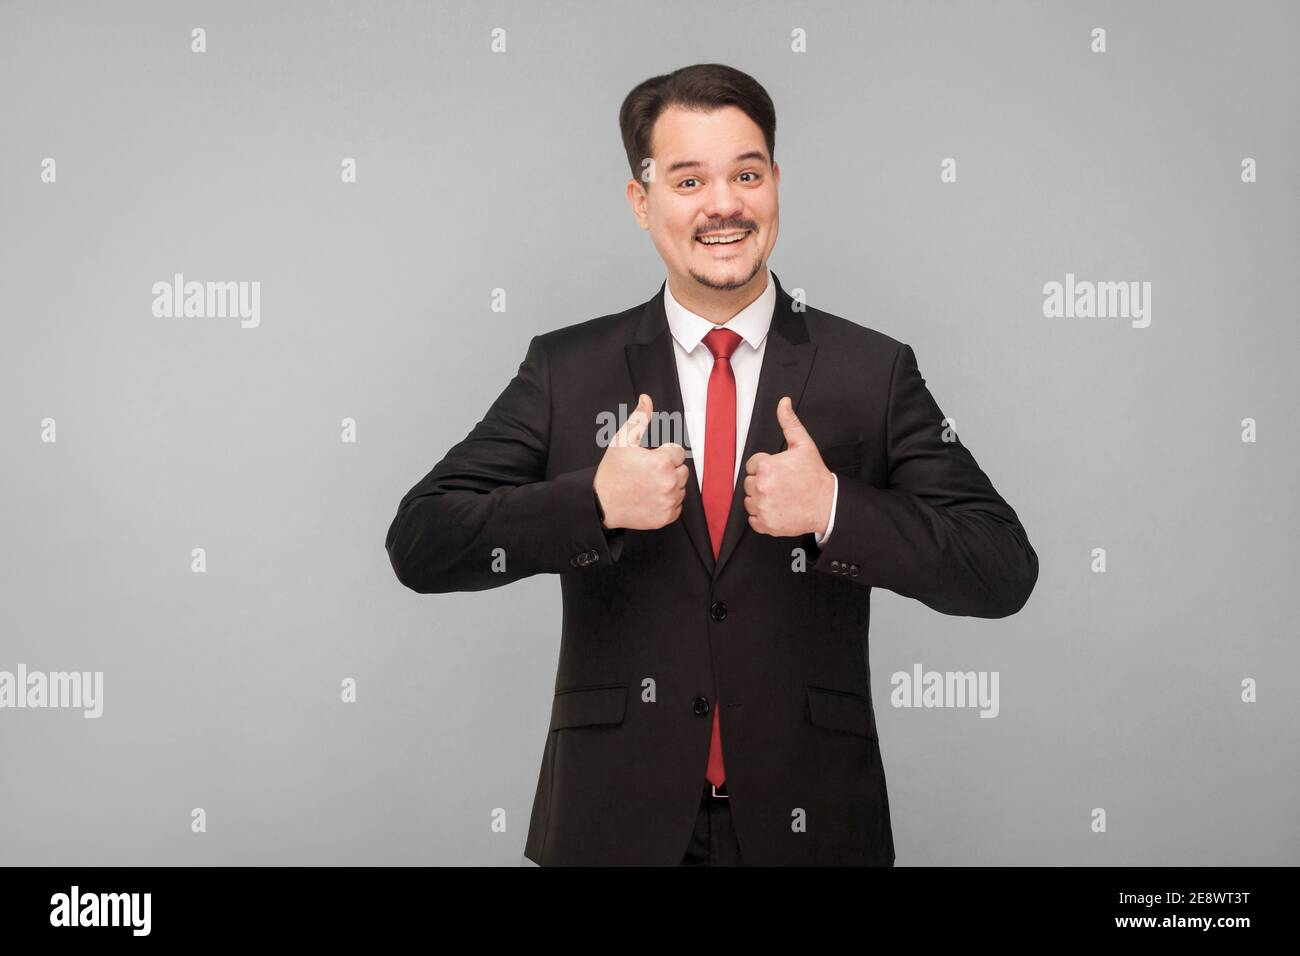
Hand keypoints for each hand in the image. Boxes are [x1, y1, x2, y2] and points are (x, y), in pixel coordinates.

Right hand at [593, 393, 688, 530]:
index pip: (678, 452)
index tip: (649, 459)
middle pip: (682, 470)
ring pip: (681, 487)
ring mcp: (669, 501)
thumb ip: (639, 419)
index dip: (663, 453)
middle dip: (668, 469)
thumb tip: (646, 399)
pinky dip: (667, 502)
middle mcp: (669, 482)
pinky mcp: (666, 516)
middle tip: (647, 472)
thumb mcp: (622, 441)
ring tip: (648, 485)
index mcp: (662, 462)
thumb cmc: (612, 472)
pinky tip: (651, 497)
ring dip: (669, 485)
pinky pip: (677, 505)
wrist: (601, 504)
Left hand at [743, 396, 834, 536]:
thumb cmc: (815, 476)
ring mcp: (763, 507)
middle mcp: (761, 487)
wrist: (827, 504)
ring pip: (749, 501)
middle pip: (748, 483)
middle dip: (762, 483)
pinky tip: (777, 509)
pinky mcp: (766, 524)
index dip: (765, 467)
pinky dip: (762, 516)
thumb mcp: (804, 445)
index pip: (751, 465)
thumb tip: (783, 403)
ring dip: (760, 500)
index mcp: (766, 467)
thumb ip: (789, 423)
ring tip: (780, 496)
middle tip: (781, 485)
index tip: (779, 472)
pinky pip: (753, 519)